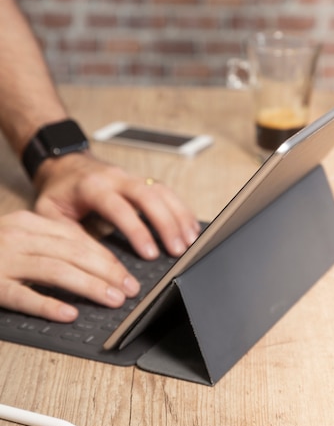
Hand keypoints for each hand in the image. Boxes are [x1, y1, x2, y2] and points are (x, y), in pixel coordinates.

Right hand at [0, 210, 140, 320]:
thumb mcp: (20, 235)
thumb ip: (49, 244)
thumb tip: (91, 262)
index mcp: (29, 223)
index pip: (78, 238)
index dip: (106, 257)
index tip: (126, 273)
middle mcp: (19, 236)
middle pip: (73, 252)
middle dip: (107, 272)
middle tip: (128, 289)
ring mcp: (3, 260)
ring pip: (55, 271)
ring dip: (89, 286)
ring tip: (111, 299)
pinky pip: (22, 294)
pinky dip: (48, 304)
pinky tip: (68, 314)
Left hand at [33, 151, 200, 258]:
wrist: (63, 164)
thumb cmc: (57, 192)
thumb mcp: (49, 214)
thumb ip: (69, 234)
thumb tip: (91, 261)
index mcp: (92, 186)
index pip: (119, 207)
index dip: (137, 230)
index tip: (150, 253)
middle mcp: (116, 178)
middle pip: (148, 195)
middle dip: (166, 223)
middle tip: (179, 250)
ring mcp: (131, 177)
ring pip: (161, 191)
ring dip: (179, 216)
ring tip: (191, 241)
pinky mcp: (141, 180)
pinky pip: (165, 191)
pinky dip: (180, 209)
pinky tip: (190, 227)